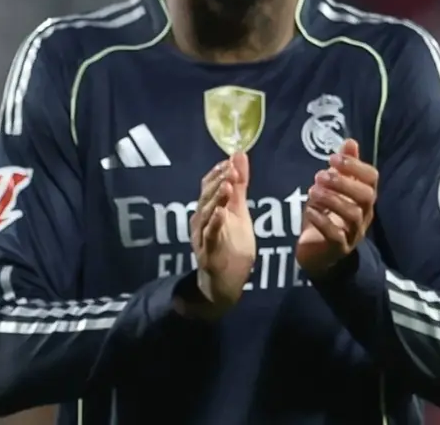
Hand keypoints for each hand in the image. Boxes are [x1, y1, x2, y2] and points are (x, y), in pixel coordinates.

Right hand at [189, 153, 256, 315]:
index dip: (218, 172)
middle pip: (206, 197)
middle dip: (218, 182)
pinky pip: (210, 236)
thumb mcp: (239, 213)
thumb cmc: (230, 246)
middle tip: (231, 169)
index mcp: (208, 210)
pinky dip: (214, 224)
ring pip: (206, 214)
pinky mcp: (208, 253)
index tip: (231, 160)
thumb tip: (239, 156)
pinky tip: (221, 213)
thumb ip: (239, 187)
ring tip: (227, 185)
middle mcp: (201, 221)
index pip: (208, 185)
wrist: (225, 282)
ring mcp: (202, 237)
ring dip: (216, 199)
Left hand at [296, 139, 376, 277]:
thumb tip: (350, 141)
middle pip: (367, 196)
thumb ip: (343, 167)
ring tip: (312, 190)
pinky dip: (322, 221)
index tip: (332, 158)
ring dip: (332, 199)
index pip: (372, 178)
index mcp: (363, 197)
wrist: (318, 252)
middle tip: (320, 175)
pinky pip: (336, 235)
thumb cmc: (327, 214)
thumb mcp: (333, 188)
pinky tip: (309, 211)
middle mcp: (364, 214)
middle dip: (344, 182)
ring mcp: (353, 233)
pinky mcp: (339, 248)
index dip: (355, 166)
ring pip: (353, 214)